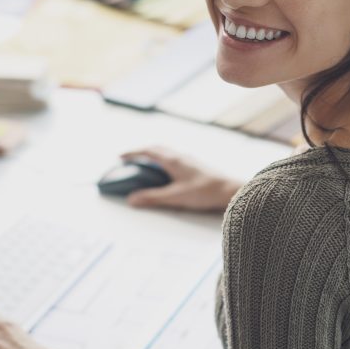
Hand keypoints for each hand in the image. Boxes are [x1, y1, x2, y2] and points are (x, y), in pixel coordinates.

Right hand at [120, 147, 242, 212]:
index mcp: (173, 160)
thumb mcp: (175, 197)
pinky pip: (175, 158)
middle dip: (142, 152)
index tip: (120, 156)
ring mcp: (190, 160)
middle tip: (130, 159)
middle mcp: (181, 156)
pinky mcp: (197, 166)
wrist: (230, 190)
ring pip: (167, 152)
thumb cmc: (204, 192)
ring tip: (146, 165)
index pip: (148, 151)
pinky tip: (167, 172)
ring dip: (154, 155)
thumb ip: (152, 198)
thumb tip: (131, 199)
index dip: (132, 153)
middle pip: (157, 148)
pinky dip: (165, 161)